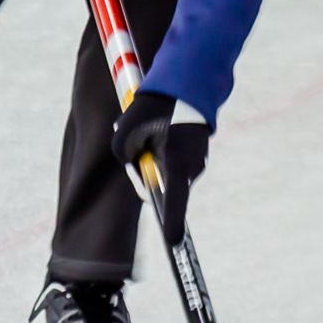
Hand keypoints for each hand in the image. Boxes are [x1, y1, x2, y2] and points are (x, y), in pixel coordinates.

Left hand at [111, 89, 209, 245]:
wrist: (187, 78)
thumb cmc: (156, 104)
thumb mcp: (126, 131)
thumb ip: (124, 155)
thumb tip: (134, 165)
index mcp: (178, 163)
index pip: (175, 203)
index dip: (172, 224)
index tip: (173, 243)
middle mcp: (192, 166)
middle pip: (165, 189)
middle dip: (146, 175)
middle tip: (137, 143)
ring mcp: (198, 160)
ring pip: (168, 174)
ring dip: (153, 160)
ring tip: (148, 128)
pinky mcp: (197, 153)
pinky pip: (175, 163)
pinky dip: (163, 152)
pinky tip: (159, 128)